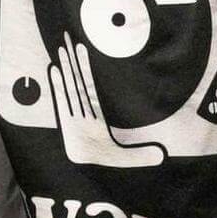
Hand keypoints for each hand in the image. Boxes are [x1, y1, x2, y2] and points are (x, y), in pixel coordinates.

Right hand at [48, 32, 165, 167]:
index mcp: (96, 118)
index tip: (83, 50)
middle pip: (78, 82)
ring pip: (70, 88)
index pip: (90, 88)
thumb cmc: (101, 167)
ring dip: (66, 69)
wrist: (86, 180)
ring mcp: (73, 118)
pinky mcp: (65, 125)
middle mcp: (83, 114)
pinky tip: (54, 69)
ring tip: (62, 48)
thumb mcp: (126, 160)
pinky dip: (57, 87)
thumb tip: (163, 155)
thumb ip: (141, 155)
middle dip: (73, 61)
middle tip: (69, 37)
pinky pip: (62, 101)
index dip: (86, 69)